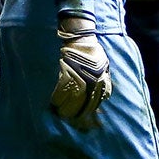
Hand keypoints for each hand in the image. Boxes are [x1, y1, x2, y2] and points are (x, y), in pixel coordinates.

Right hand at [51, 12, 111, 128]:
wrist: (81, 38)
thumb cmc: (92, 52)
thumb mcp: (104, 68)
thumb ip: (105, 84)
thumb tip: (104, 100)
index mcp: (101, 81)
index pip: (94, 103)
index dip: (87, 113)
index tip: (81, 121)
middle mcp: (93, 81)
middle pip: (83, 104)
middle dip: (74, 113)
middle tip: (67, 117)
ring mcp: (80, 77)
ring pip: (71, 99)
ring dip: (64, 108)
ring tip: (59, 112)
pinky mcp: (67, 72)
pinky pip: (61, 90)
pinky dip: (57, 97)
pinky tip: (54, 102)